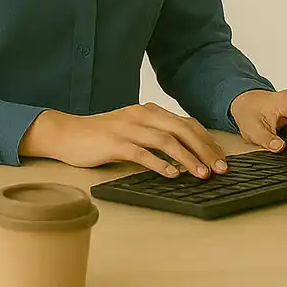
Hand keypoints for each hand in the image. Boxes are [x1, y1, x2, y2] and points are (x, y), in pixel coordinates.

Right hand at [19, 104, 230, 178]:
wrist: (66, 134)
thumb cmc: (100, 136)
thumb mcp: (132, 129)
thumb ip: (154, 134)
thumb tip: (185, 152)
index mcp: (148, 111)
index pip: (186, 123)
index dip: (206, 141)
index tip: (221, 159)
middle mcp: (141, 115)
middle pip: (182, 130)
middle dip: (204, 150)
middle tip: (219, 169)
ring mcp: (127, 128)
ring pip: (165, 140)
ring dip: (187, 158)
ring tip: (201, 174)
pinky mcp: (113, 143)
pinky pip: (141, 153)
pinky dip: (159, 164)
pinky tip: (171, 175)